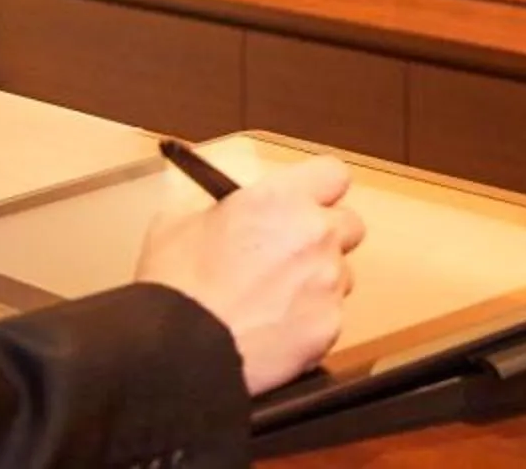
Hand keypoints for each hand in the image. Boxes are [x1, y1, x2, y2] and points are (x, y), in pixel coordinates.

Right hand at [136, 156, 365, 395]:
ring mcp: (327, 282)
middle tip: (292, 255)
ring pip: (342, 276)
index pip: (333, 174)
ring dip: (318, 283)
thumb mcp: (178, 224)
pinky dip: (309, 324)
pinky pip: (330, 318)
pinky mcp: (329, 327)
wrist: (178, 349)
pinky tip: (274, 332)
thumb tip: (224, 215)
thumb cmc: (175, 284)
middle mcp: (315, 235)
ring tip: (275, 302)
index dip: (320, 190)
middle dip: (326, 238)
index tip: (305, 203)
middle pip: (350, 226)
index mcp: (281, 199)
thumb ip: (219, 211)